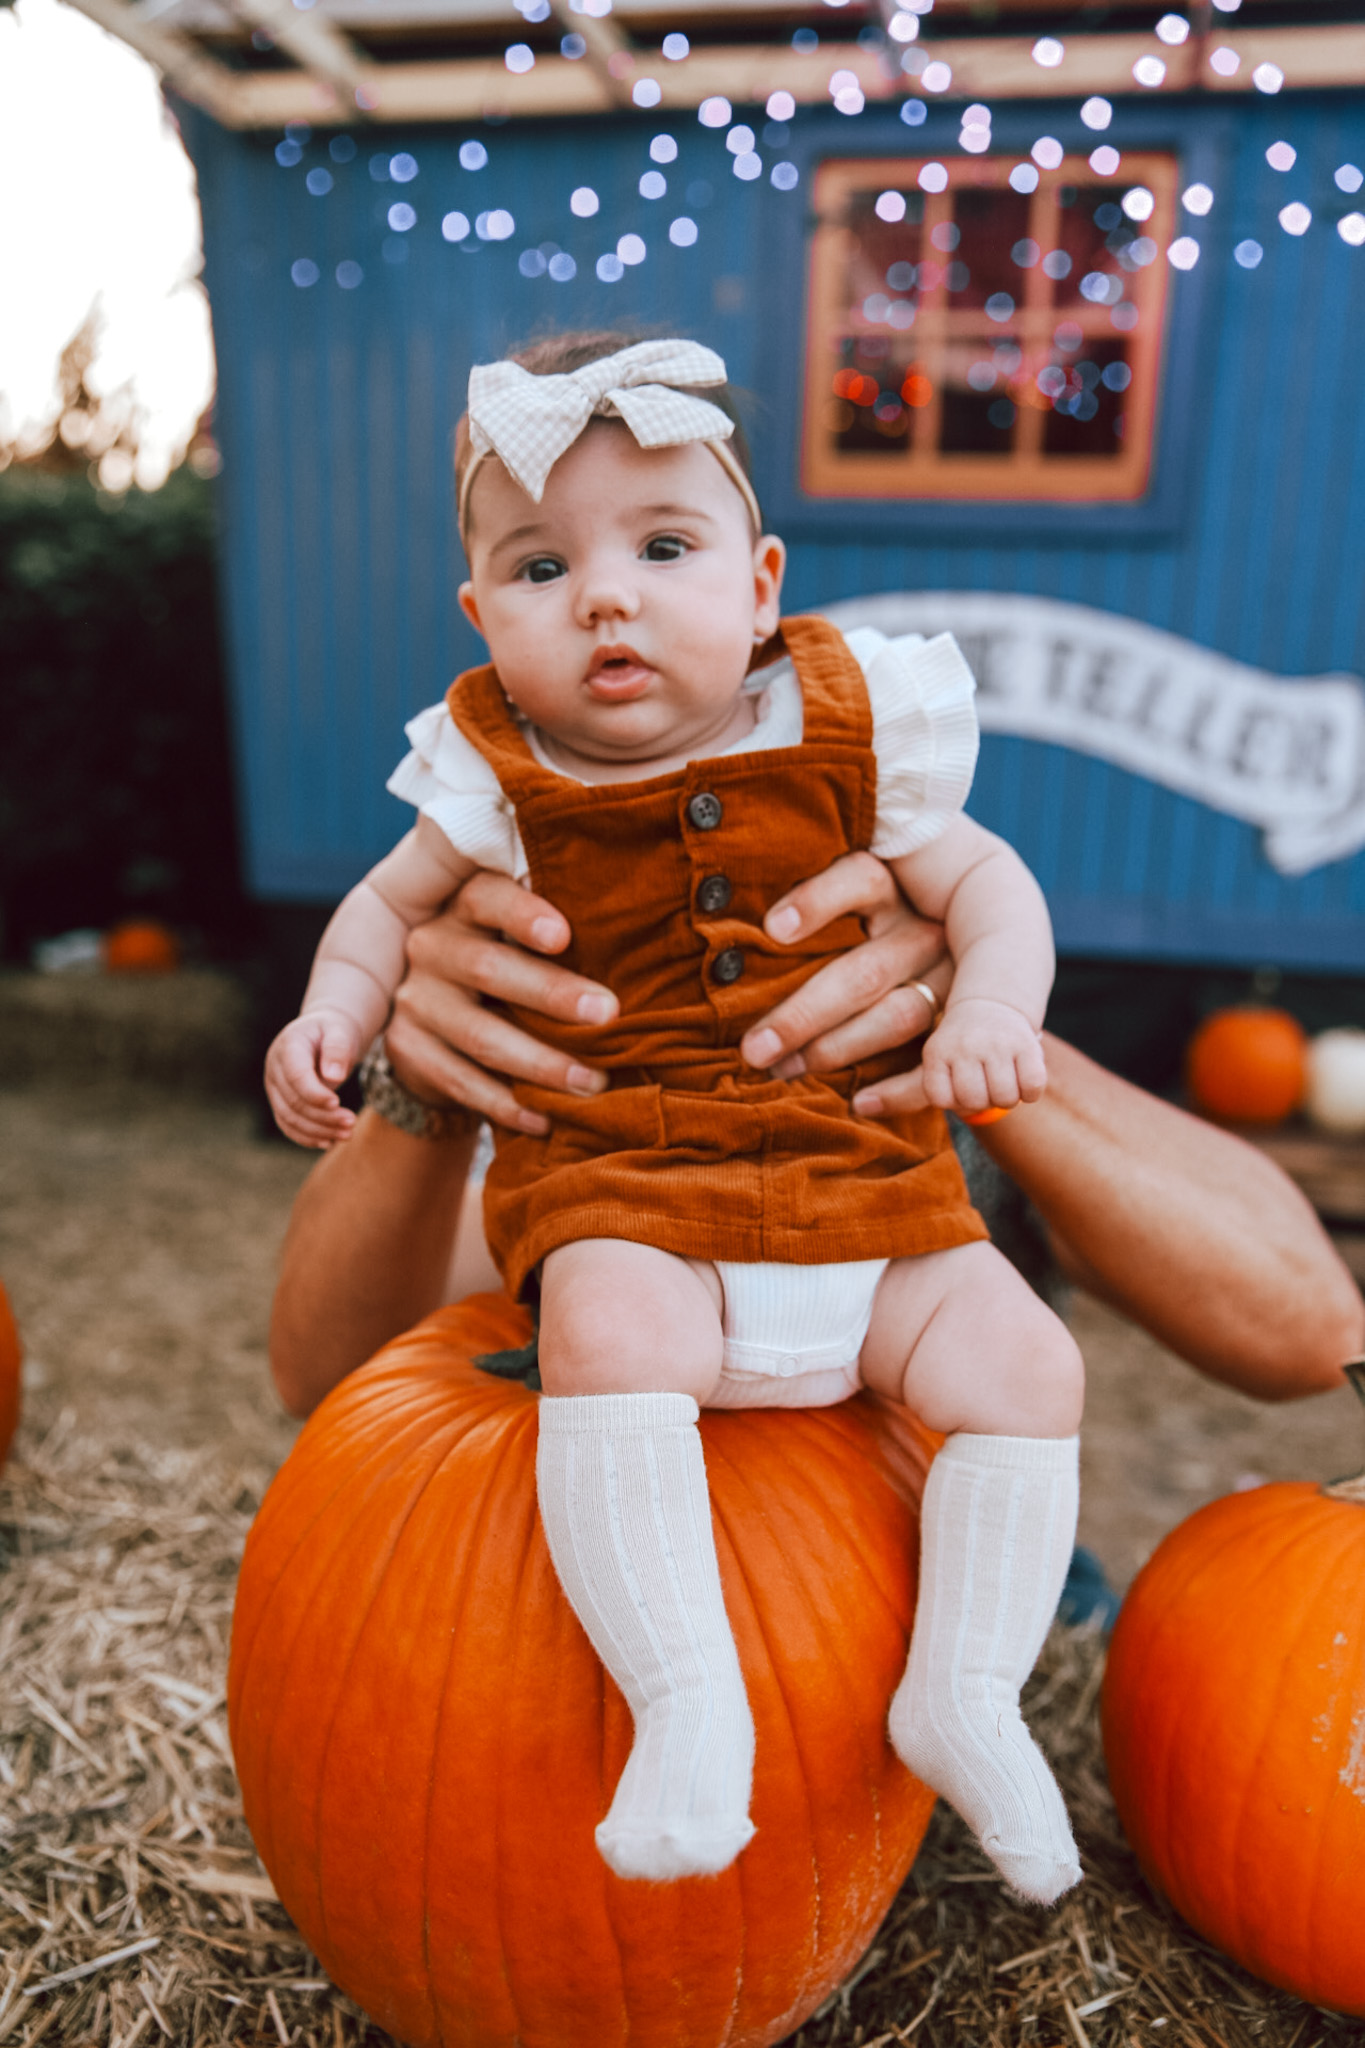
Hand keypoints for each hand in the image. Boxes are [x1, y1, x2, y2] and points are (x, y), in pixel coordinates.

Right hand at [264, 1010, 361, 1148]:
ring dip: (319, 1130)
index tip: (337, 1102)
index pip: (296, 1076)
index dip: (314, 1093)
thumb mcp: (340, 1031)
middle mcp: (275, 1069)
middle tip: (352, 1122)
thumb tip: (334, 1076)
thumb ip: (337, 1049)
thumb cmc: (334, 1031)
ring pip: (290, 1118)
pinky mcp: (280, 1102)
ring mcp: (274, 1088)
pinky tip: (330, 1142)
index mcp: (288, 1047)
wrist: (323, 1035)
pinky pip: (289, 1125)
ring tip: (347, 1134)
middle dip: (323, 1116)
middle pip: (294, 1101)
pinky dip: (308, 1137)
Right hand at [384, 870, 618, 1135]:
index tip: (565, 936)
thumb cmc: (507, 971)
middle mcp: (431, 947)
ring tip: (594, 1082)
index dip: (523, 915)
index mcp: (463, 908)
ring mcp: (415, 1001)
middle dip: (552, 994)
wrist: (434, 1023)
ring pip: (481, 1035)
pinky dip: (507, 1104)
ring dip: (542, 1063)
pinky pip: (460, 1081)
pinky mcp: (406, 1050)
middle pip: (489, 969)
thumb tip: (642, 951)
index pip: (487, 899)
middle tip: (607, 1015)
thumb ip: (558, 938)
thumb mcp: (517, 940)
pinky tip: (547, 1119)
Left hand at [737, 851, 950, 1078]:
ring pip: (900, 1015)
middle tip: (754, 1049)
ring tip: (784, 1071)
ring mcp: (950, 977)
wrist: (963, 956)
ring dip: (836, 1050)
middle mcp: (922, 930)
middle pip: (865, 972)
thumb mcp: (838, 911)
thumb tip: (724, 957)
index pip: (861, 878)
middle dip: (803, 1015)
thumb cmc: (851, 934)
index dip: (818, 900)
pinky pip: (937, 1062)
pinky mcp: (961, 1021)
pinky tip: (860, 1104)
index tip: (771, 930)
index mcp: (891, 889)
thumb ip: (796, 925)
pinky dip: (901, 1091)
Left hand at [914, 998, 1046, 1117]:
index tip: (960, 1085)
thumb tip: (921, 1108)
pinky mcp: (1026, 1044)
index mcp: (937, 1051)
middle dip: (983, 1101)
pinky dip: (1030, 1093)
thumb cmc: (964, 1048)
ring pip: (1005, 1098)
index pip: (941, 1099)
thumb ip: (929, 1090)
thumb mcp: (939, 1061)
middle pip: (974, 1101)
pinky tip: (1023, 1080)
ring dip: (1007, 1099)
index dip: (954, 1101)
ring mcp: (996, 1043)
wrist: (991, 1004)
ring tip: (1003, 1082)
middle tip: (986, 1085)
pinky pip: (1032, 1087)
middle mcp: (965, 1045)